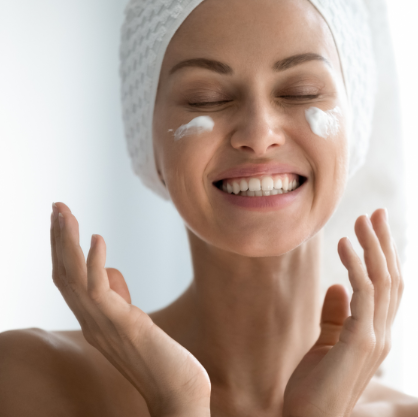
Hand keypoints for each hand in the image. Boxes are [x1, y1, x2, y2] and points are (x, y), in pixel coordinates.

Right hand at [50, 202, 210, 416]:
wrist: (178, 394)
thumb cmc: (161, 359)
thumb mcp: (134, 322)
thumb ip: (118, 299)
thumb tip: (111, 271)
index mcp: (92, 321)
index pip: (67, 280)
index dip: (60, 250)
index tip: (61, 220)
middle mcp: (90, 323)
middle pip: (63, 274)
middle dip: (58, 238)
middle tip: (56, 206)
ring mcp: (104, 325)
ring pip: (74, 278)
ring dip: (67, 243)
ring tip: (64, 213)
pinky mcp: (124, 324)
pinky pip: (99, 291)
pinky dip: (95, 262)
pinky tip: (98, 238)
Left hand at [283, 208, 403, 416]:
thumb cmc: (313, 388)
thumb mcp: (325, 344)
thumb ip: (334, 315)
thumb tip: (336, 285)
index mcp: (374, 333)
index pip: (388, 286)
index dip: (385, 255)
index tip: (374, 226)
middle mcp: (381, 334)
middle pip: (392, 278)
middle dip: (384, 243)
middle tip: (375, 212)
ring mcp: (374, 338)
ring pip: (383, 281)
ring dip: (373, 246)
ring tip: (360, 220)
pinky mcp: (360, 342)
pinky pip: (363, 294)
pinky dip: (357, 265)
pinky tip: (345, 244)